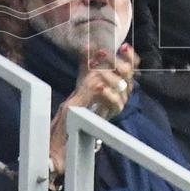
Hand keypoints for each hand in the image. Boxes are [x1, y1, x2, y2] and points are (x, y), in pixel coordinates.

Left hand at [49, 44, 137, 173]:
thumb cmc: (70, 115)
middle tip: (109, 55)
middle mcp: (116, 98)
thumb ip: (87, 68)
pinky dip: (109, 95)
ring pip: (123, 89)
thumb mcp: (78, 86)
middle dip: (121, 64)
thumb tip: (89, 48)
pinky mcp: (107, 119)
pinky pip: (116, 105)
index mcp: (112, 88)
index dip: (128, 58)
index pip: (126, 71)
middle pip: (128, 78)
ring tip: (99, 71)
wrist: (61, 143)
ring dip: (112, 77)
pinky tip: (101, 89)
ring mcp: (113, 108)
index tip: (124, 47)